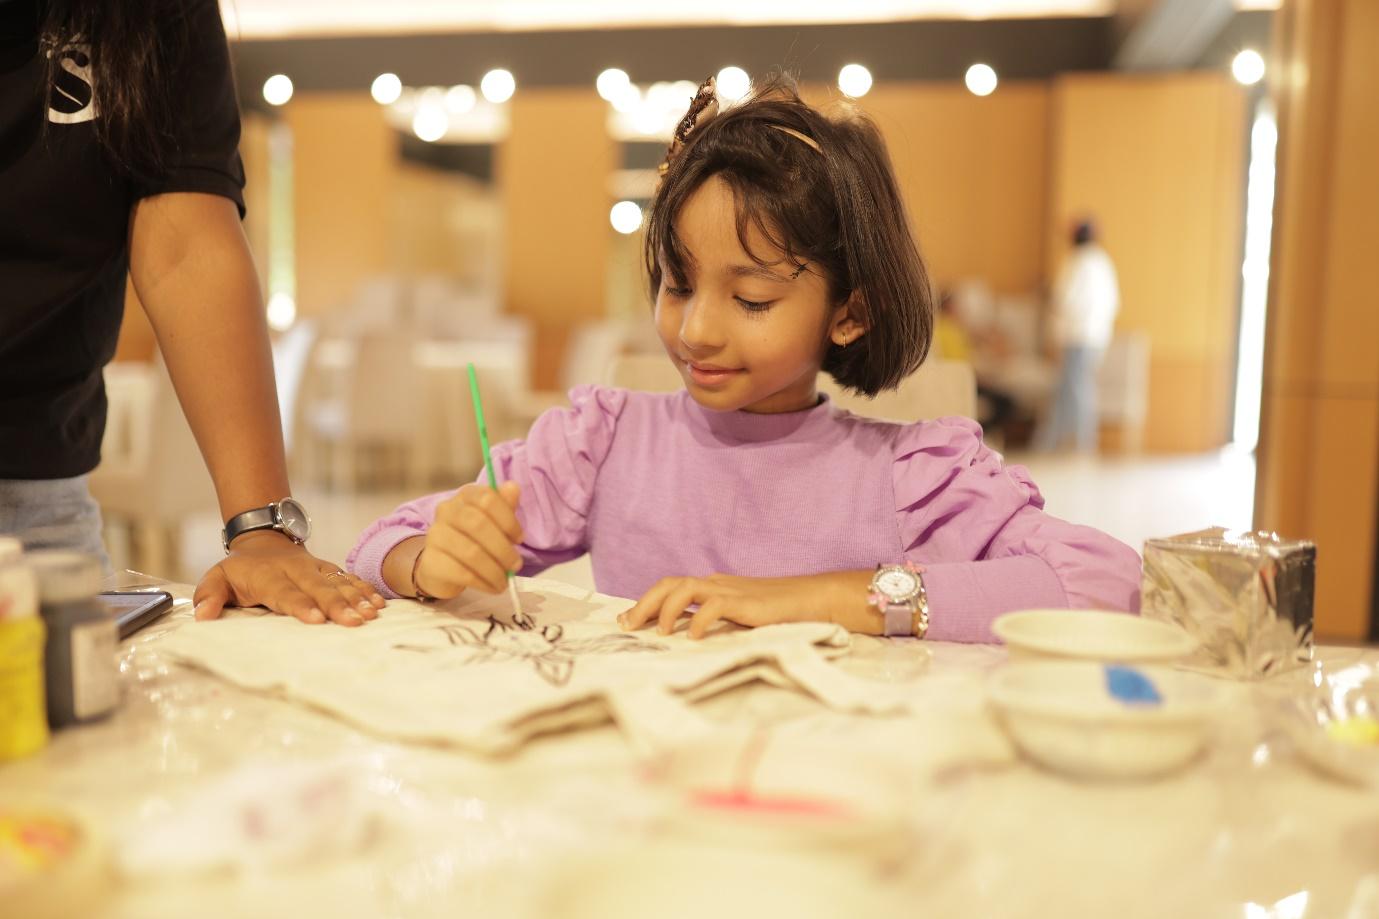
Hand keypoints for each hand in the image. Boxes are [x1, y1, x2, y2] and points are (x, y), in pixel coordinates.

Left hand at [193, 530, 385, 625]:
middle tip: (353, 621)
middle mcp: (297, 570)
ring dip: (356, 598)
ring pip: (339, 582)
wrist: (265, 541)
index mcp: (268, 576)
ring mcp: (317, 568)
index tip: (315, 619)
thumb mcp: (217, 577)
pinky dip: (365, 590)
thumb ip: (209, 596)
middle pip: (319, 588)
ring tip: (371, 614)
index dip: (300, 604)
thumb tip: (203, 616)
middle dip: (337, 604)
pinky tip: (379, 604)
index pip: (285, 592)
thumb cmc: (241, 570)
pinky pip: (351, 579)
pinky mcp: (331, 570)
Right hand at [413, 482, 523, 599]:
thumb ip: (504, 506)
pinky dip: (483, 582)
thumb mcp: (493, 521)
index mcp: (465, 496)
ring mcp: (435, 535)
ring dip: (495, 570)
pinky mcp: (431, 561)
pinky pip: (461, 573)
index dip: (508, 520)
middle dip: (503, 549)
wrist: (441, 566)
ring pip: (471, 552)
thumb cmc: (474, 539)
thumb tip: (513, 487)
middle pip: (478, 524)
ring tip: (505, 581)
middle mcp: (446, 511)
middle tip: (516, 565)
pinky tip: (492, 587)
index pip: (487, 498)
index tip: (519, 538)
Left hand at [618, 572, 867, 639]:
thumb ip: (714, 620)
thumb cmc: (777, 611)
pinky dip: (698, 619)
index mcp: (712, 586)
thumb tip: (684, 637)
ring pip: (684, 588)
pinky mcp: (745, 601)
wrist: (812, 599)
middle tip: (627, 626)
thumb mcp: (738, 617)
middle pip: (669, 584)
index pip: (670, 587)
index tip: (626, 621)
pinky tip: (692, 636)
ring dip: (666, 609)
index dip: (645, 602)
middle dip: (644, 604)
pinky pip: (714, 604)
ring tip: (658, 633)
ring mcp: (730, 590)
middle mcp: (715, 583)